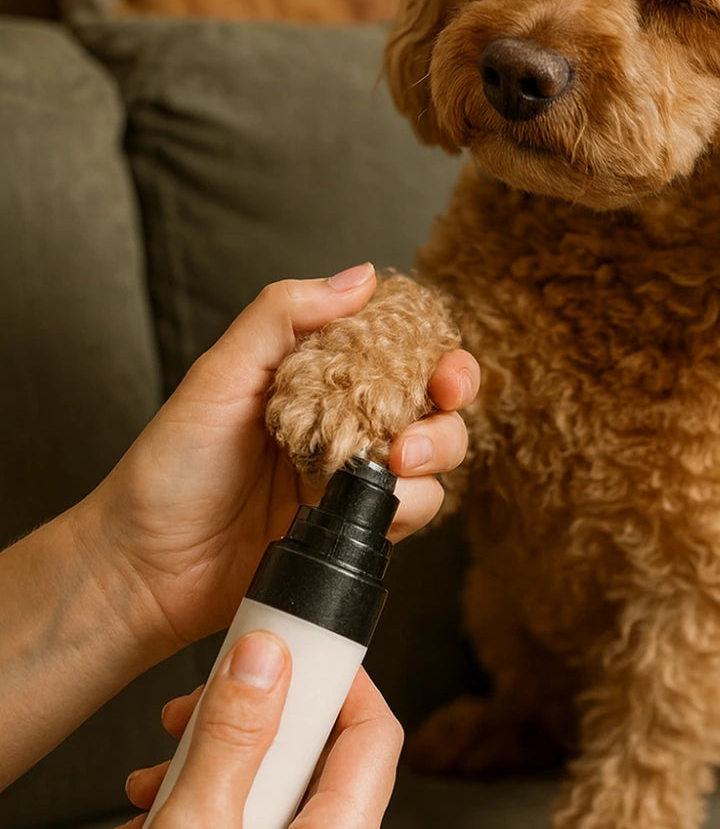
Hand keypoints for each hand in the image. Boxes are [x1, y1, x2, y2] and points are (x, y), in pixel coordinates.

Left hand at [78, 264, 477, 656]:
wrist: (146, 566)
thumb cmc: (171, 465)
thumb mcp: (220, 375)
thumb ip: (282, 315)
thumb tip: (360, 276)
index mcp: (318, 375)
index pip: (397, 347)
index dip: (433, 347)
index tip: (440, 358)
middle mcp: (346, 420)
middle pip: (433, 398)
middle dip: (450, 396)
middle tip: (437, 403)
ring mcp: (355, 475)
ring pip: (436, 454)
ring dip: (435, 450)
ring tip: (395, 461)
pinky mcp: (358, 527)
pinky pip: (414, 509)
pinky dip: (410, 504)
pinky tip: (375, 505)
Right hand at [121, 632, 401, 827]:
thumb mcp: (198, 823)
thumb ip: (232, 739)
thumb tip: (262, 658)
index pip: (375, 730)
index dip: (340, 677)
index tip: (297, 647)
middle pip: (314, 751)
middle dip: (253, 715)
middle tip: (208, 700)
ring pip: (270, 785)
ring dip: (213, 759)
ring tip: (162, 762)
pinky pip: (244, 818)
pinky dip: (204, 802)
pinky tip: (153, 805)